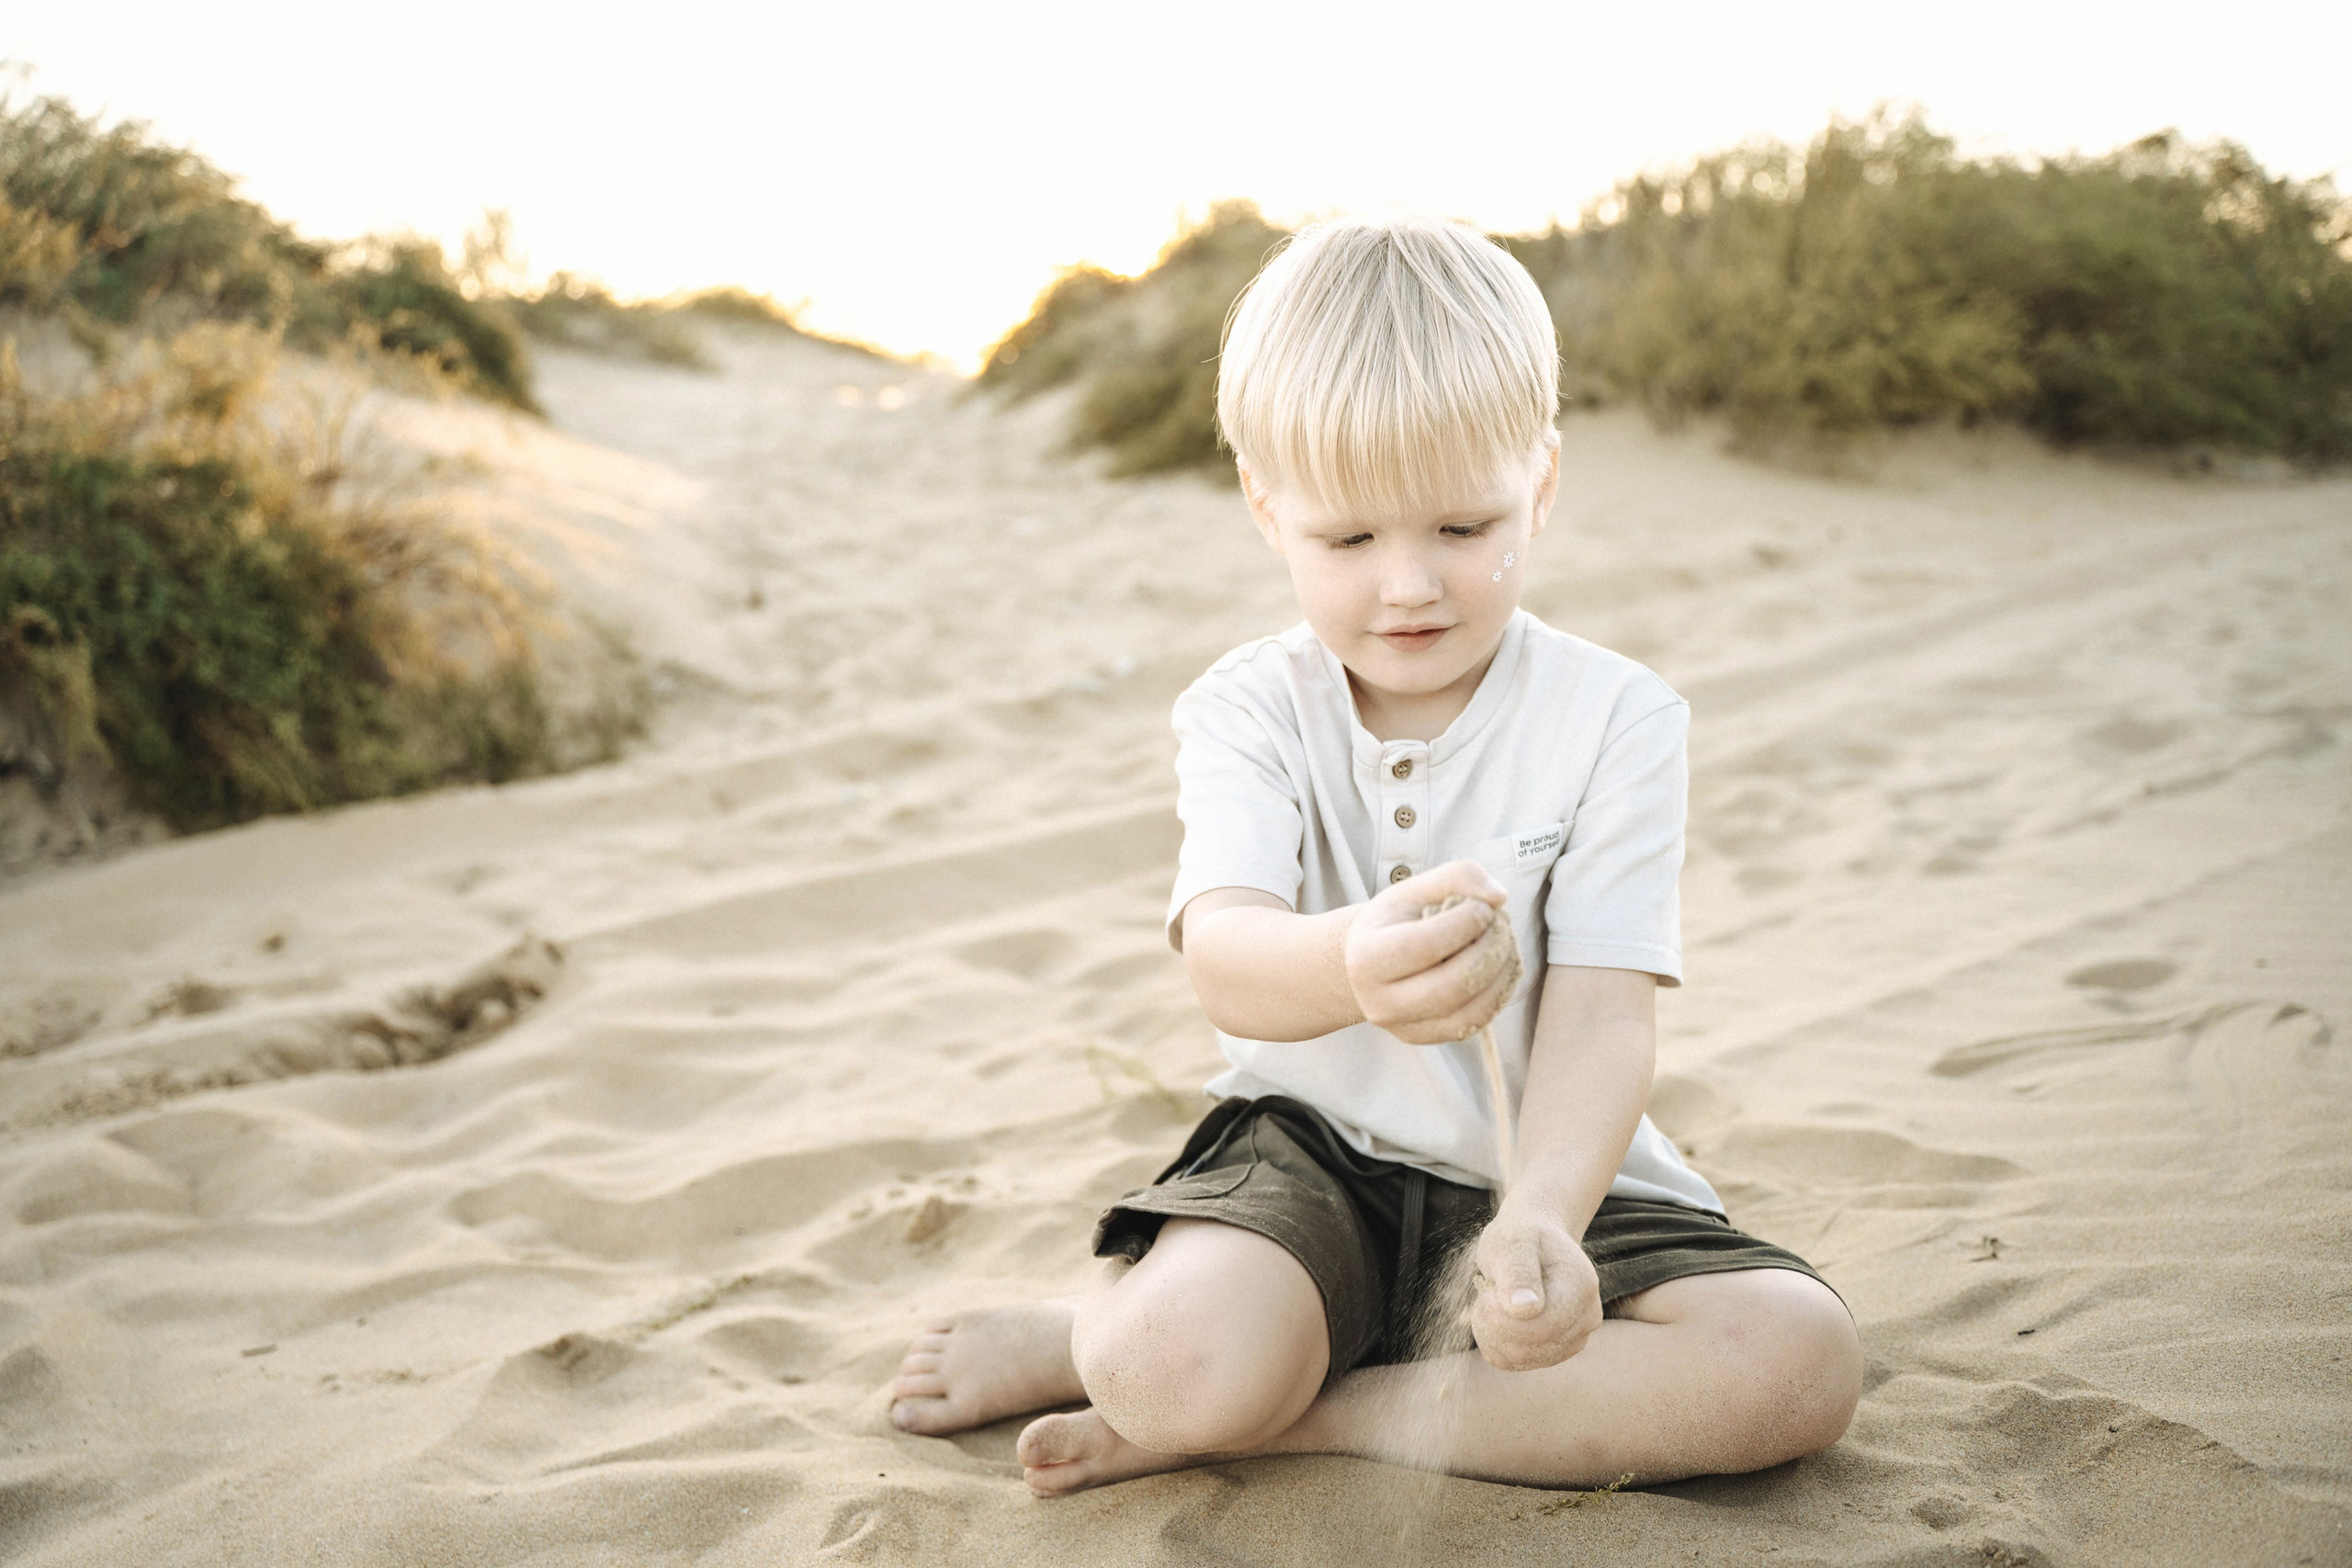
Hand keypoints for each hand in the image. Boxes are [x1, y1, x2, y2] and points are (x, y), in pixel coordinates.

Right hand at [1342, 861, 1516, 1044]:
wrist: (1369, 964)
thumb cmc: (1394, 922)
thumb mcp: (1413, 889)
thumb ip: (1455, 877)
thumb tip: (1498, 896)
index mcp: (1368, 958)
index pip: (1426, 945)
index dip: (1467, 923)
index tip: (1483, 906)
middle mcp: (1379, 1001)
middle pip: (1452, 985)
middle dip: (1491, 951)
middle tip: (1503, 927)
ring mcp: (1402, 1027)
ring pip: (1468, 1011)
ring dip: (1501, 975)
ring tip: (1506, 946)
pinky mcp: (1425, 1038)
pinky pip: (1473, 1024)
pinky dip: (1498, 995)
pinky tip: (1500, 969)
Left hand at [1466, 1194, 1602, 1371]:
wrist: (1534, 1241)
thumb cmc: (1521, 1236)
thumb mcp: (1513, 1242)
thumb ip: (1518, 1272)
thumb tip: (1525, 1310)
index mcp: (1582, 1287)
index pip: (1541, 1328)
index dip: (1502, 1318)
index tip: (1487, 1290)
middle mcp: (1587, 1318)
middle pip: (1529, 1348)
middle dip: (1493, 1323)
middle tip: (1486, 1293)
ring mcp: (1574, 1338)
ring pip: (1518, 1359)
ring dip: (1490, 1332)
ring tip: (1492, 1300)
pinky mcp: (1554, 1352)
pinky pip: (1512, 1363)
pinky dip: (1492, 1342)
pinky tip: (1495, 1316)